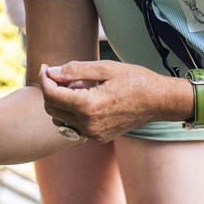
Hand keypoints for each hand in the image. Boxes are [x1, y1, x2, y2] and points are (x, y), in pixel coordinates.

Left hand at [39, 60, 173, 142]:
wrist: (159, 101)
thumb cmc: (135, 80)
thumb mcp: (105, 68)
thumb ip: (75, 70)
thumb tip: (51, 72)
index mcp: (88, 106)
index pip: (51, 94)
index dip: (44, 78)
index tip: (45, 66)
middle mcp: (88, 125)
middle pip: (51, 108)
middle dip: (51, 88)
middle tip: (66, 74)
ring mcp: (93, 134)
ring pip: (59, 119)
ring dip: (61, 101)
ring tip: (79, 86)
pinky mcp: (99, 137)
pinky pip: (73, 126)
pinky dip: (71, 112)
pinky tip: (86, 98)